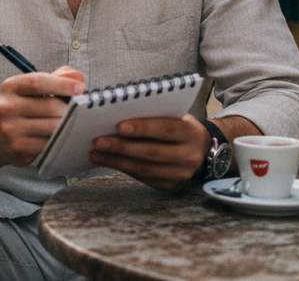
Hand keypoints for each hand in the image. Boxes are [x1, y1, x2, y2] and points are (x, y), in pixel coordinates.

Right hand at [0, 66, 85, 166]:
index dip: (63, 84)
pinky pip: (49, 143)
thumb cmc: (24, 109)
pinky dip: (59, 139)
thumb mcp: (35, 89)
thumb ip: (58, 78)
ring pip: (52, 126)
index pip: (38, 82)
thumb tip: (78, 77)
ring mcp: (11, 130)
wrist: (1, 138)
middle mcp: (7, 107)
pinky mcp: (19, 149)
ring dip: (67, 124)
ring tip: (72, 122)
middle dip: (70, 108)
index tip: (81, 88)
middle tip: (80, 110)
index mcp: (10, 87)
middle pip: (50, 105)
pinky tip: (59, 136)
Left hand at [88, 114, 210, 190]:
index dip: (143, 128)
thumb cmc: (181, 126)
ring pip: (145, 169)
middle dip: (122, 147)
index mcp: (192, 133)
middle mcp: (189, 156)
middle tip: (98, 141)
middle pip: (151, 153)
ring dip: (116, 161)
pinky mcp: (170, 185)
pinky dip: (123, 169)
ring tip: (96, 153)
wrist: (203, 148)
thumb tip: (117, 116)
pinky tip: (107, 162)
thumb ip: (153, 115)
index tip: (119, 126)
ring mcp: (180, 174)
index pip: (166, 129)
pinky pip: (143, 178)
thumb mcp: (175, 115)